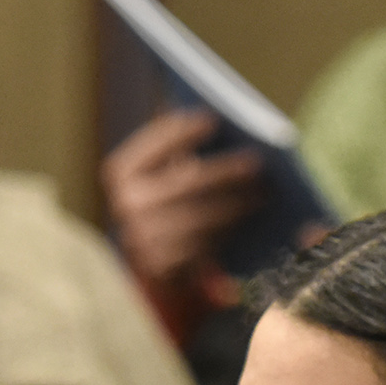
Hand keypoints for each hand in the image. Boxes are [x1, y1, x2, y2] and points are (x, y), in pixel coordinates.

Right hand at [102, 109, 261, 285]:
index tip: (215, 119)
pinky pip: (206, 244)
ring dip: (238, 203)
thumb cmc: (161, 195)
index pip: (156, 143)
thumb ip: (176, 146)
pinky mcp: (164, 265)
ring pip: (202, 217)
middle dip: (225, 171)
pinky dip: (231, 227)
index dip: (185, 131)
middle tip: (258, 161)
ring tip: (264, 191)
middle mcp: (127, 205)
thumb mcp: (156, 169)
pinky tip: (249, 214)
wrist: (144, 253)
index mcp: (121, 171)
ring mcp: (144, 239)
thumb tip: (220, 125)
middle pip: (186, 183)